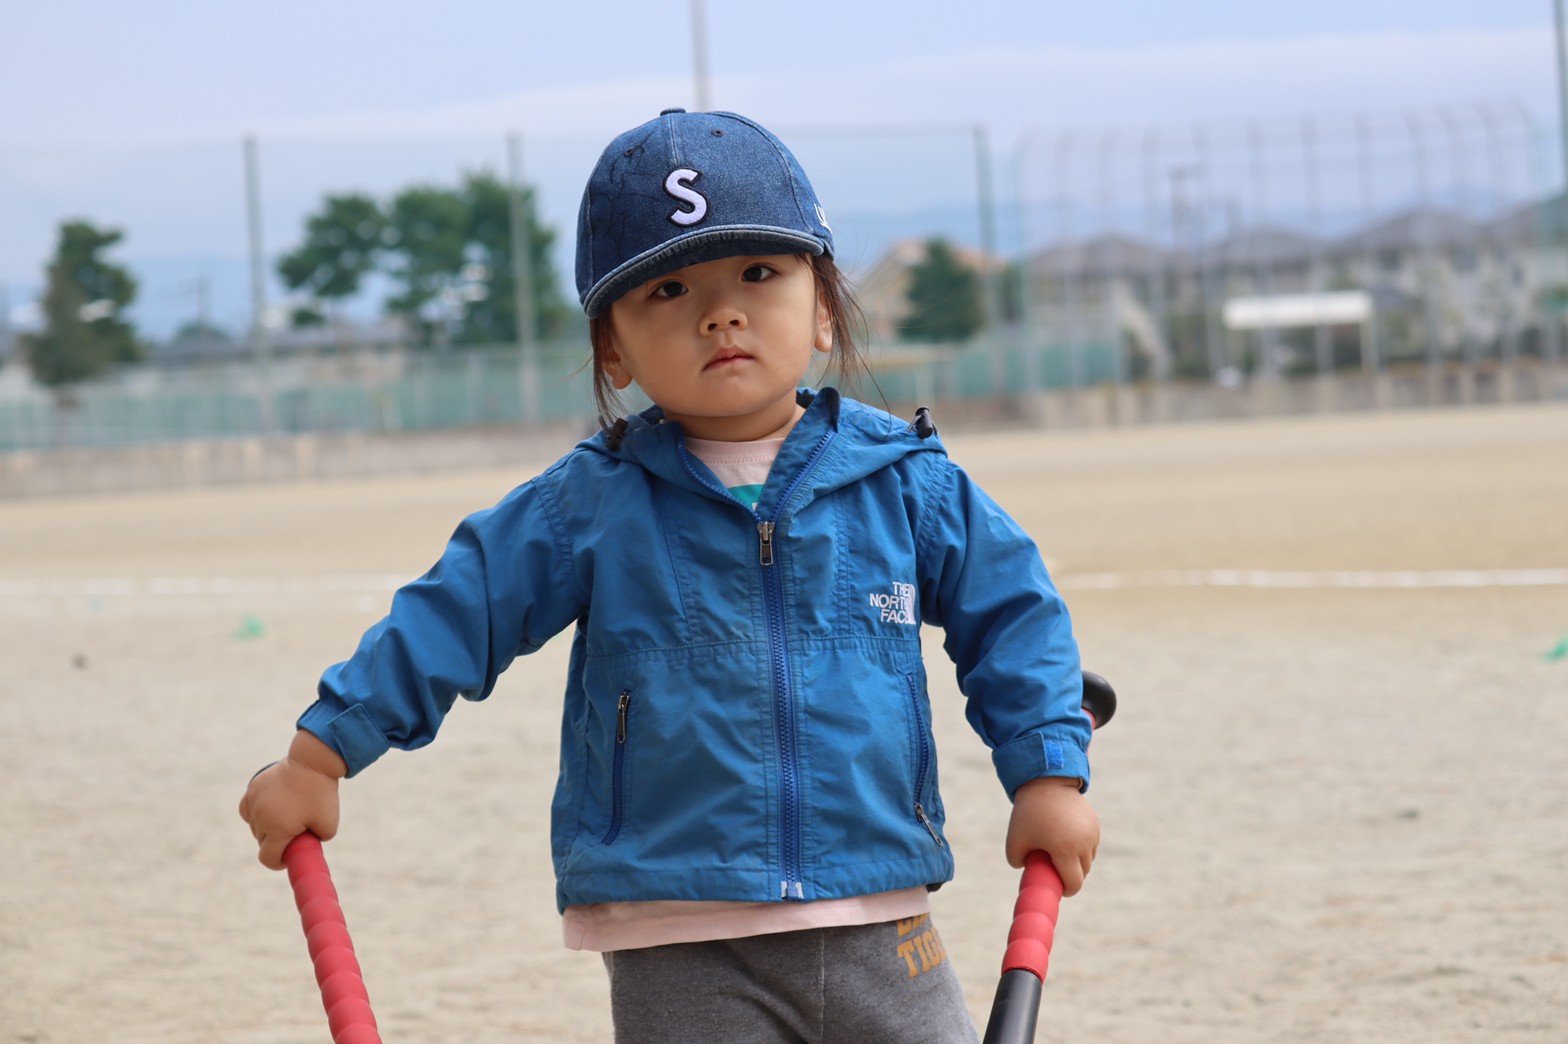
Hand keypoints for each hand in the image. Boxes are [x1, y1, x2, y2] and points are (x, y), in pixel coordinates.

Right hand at [238, 730, 346, 869]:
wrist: (313, 761)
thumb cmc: (322, 794)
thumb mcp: (329, 825)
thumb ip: (317, 842)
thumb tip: (305, 846)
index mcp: (277, 830)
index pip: (268, 858)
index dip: (278, 862)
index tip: (287, 857)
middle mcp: (261, 818)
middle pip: (262, 842)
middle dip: (276, 842)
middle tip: (293, 832)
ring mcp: (254, 801)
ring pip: (254, 826)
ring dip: (266, 827)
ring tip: (286, 816)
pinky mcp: (252, 788)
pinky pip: (248, 810)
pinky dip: (256, 813)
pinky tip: (269, 809)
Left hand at [1004, 776, 1098, 896]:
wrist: (1046, 782)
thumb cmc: (1028, 813)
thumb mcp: (1014, 840)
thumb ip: (1016, 862)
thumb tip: (1027, 871)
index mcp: (1065, 850)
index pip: (1074, 883)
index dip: (1066, 890)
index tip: (1057, 888)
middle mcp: (1083, 843)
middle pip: (1083, 873)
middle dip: (1070, 875)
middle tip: (1054, 868)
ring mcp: (1092, 833)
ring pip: (1088, 859)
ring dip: (1077, 861)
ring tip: (1059, 851)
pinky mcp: (1095, 823)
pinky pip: (1091, 845)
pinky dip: (1081, 847)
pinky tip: (1066, 838)